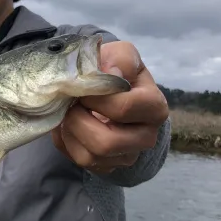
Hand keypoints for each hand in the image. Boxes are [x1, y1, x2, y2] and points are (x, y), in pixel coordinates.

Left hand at [51, 41, 169, 174]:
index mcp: (154, 107)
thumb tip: (112, 74)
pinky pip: (80, 161)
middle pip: (106, 143)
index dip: (95, 97)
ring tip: (67, 112)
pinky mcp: (108, 166)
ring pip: (90, 157)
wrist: (109, 89)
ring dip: (69, 132)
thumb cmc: (116, 70)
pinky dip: (66, 142)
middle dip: (78, 120)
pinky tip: (69, 125)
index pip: (122, 108)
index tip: (84, 86)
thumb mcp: (121, 54)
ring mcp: (127, 155)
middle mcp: (146, 137)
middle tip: (72, 103)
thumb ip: (120, 58)